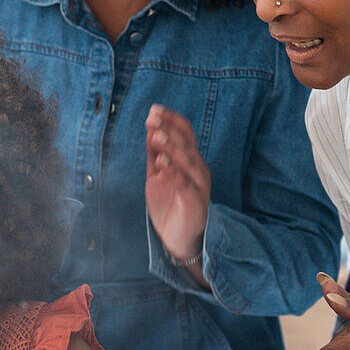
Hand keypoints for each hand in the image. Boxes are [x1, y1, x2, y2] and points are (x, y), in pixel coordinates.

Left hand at [145, 104, 209, 262]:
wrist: (178, 239)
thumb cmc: (169, 205)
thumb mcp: (158, 175)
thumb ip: (155, 154)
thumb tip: (150, 129)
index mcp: (190, 160)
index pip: (185, 133)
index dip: (171, 120)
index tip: (153, 110)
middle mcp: (198, 169)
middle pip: (187, 143)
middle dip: (169, 129)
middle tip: (152, 119)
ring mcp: (198, 186)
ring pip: (188, 161)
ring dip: (171, 146)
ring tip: (156, 135)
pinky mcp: (194, 203)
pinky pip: (185, 185)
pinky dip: (174, 172)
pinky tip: (162, 162)